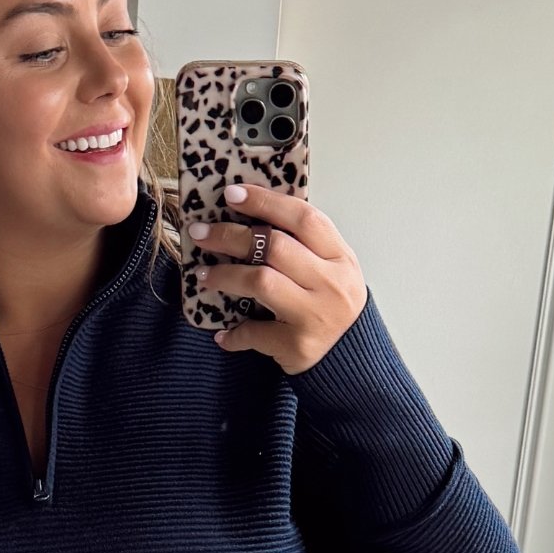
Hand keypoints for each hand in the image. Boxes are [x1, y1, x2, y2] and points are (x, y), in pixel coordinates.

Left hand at [186, 181, 367, 373]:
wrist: (352, 359)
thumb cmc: (332, 306)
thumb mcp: (333, 269)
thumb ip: (305, 244)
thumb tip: (252, 215)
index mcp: (340, 257)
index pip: (302, 218)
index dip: (265, 201)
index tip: (232, 194)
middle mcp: (330, 283)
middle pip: (274, 247)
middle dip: (231, 235)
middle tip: (201, 232)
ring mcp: (314, 315)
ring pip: (261, 282)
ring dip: (224, 275)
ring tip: (202, 274)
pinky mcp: (297, 346)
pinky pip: (255, 332)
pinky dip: (235, 333)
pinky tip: (223, 333)